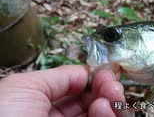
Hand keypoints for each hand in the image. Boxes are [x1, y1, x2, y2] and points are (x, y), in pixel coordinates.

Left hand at [0, 65, 125, 116]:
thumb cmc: (3, 116)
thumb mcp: (26, 86)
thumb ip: (60, 76)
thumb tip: (87, 72)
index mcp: (44, 108)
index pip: (77, 92)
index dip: (93, 80)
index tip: (103, 72)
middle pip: (94, 102)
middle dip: (106, 88)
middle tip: (110, 82)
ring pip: (104, 115)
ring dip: (111, 101)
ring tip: (109, 93)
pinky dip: (109, 115)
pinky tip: (103, 107)